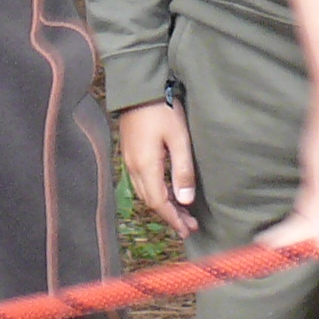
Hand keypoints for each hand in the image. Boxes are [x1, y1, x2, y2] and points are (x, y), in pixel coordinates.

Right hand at [115, 99, 197, 236]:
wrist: (138, 88)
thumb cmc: (162, 109)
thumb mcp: (179, 139)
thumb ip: (182, 171)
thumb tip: (185, 201)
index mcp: (146, 166)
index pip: (159, 203)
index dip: (174, 219)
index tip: (187, 230)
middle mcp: (133, 167)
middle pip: (151, 201)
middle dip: (170, 215)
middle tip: (189, 226)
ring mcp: (129, 160)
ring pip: (146, 192)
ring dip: (163, 204)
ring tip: (181, 212)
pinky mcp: (130, 152)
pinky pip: (142, 181)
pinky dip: (156, 192)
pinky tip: (167, 191)